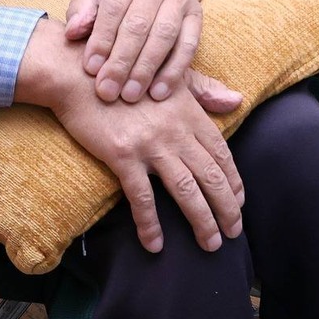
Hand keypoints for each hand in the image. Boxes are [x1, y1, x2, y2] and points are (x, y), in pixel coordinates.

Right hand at [17, 20, 243, 251]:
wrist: (79, 74)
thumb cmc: (125, 74)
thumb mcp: (170, 77)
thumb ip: (205, 91)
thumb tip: (237, 100)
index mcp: (190, 113)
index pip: (222, 153)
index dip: (234, 180)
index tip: (240, 201)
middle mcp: (176, 131)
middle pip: (211, 176)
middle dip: (228, 208)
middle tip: (234, 232)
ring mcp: (151, 145)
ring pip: (186, 190)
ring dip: (202, 220)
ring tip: (211, 244)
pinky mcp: (123, 156)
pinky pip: (142, 197)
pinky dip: (151, 224)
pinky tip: (156, 244)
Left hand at [64, 0, 207, 102]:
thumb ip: (82, 9)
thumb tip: (73, 33)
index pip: (114, 6)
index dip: (102, 39)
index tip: (90, 69)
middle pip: (139, 24)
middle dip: (122, 61)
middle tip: (108, 91)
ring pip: (164, 36)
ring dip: (146, 69)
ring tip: (130, 95)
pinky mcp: (197, 15)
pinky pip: (188, 46)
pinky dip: (174, 72)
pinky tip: (158, 92)